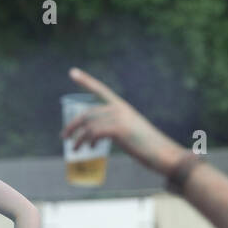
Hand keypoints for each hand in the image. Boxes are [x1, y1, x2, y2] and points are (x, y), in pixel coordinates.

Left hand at [60, 67, 180, 173]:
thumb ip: (116, 129)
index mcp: (123, 107)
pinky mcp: (119, 129)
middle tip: (63, 136)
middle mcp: (120, 109)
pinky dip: (88, 141)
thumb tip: (97, 137)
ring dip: (78, 138)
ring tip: (74, 149)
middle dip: (72, 124)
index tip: (72, 72)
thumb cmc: (148, 147)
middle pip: (88, 113)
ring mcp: (119, 118)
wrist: (165, 155)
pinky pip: (94, 133)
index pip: (101, 90)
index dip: (86, 81)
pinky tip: (90, 148)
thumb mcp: (130, 133)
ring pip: (89, 125)